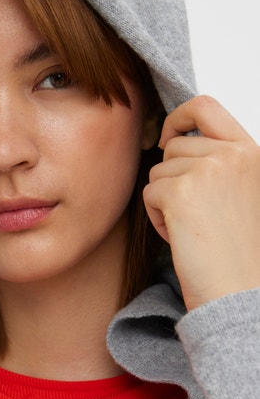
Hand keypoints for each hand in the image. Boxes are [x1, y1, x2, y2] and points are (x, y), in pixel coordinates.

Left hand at [143, 95, 259, 309]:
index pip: (205, 105)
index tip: (167, 137)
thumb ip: (218, 164)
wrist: (239, 292)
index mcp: (251, 152)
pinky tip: (181, 238)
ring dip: (164, 202)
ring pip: (157, 172)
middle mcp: (233, 154)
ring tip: (191, 229)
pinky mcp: (182, 193)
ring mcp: (209, 170)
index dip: (178, 116)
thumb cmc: (237, 254)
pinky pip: (149, 194)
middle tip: (192, 214)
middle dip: (171, 178)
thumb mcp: (240, 194)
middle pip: (173, 145)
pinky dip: (157, 219)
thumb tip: (172, 141)